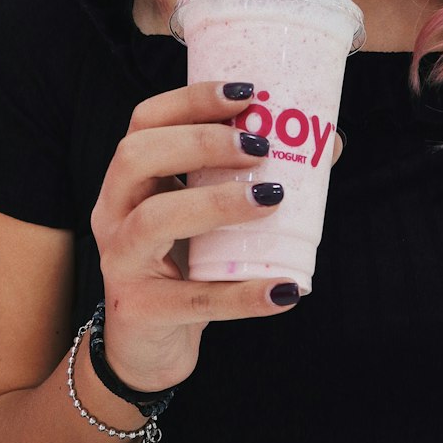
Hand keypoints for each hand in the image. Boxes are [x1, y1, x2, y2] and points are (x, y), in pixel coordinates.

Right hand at [90, 82, 295, 393]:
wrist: (147, 347)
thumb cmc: (184, 265)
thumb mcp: (208, 218)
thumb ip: (250, 181)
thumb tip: (329, 145)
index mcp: (129, 180)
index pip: (145, 122)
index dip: (190, 101)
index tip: (246, 95)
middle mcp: (113, 212)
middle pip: (137, 157)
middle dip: (200, 142)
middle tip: (259, 147)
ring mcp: (120, 262)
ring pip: (154, 221)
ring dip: (216, 203)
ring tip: (271, 199)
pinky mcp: (140, 310)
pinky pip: (193, 299)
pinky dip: (242, 295)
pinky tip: (285, 288)